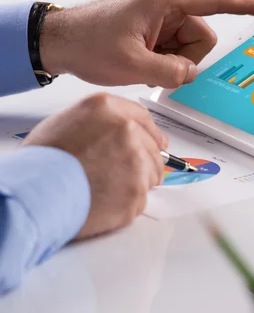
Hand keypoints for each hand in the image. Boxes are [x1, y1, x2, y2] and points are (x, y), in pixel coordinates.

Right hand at [22, 93, 166, 238]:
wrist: (35, 194)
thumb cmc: (43, 162)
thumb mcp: (67, 122)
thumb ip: (102, 123)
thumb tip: (125, 132)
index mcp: (107, 109)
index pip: (144, 118)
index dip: (151, 133)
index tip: (158, 142)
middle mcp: (127, 130)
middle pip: (152, 148)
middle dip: (143, 163)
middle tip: (121, 175)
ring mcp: (136, 160)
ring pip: (151, 174)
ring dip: (136, 183)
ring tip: (106, 189)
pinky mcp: (137, 189)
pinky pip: (141, 199)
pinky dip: (127, 203)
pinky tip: (105, 201)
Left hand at [39, 0, 253, 87]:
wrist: (59, 41)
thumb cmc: (88, 42)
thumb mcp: (132, 64)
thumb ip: (172, 73)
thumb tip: (191, 73)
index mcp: (166, 1)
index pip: (220, 1)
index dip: (253, 6)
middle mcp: (168, 6)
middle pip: (203, 37)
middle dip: (186, 58)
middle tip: (155, 65)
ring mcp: (162, 19)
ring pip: (191, 49)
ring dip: (173, 63)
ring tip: (143, 64)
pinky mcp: (156, 31)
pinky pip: (177, 52)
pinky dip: (165, 63)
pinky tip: (142, 64)